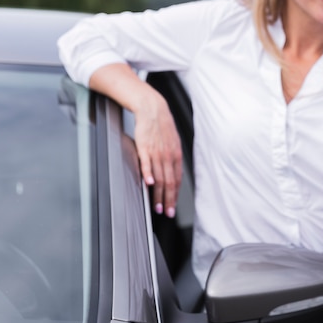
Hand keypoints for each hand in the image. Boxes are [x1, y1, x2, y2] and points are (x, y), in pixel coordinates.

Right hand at [133, 94, 182, 217]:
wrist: (153, 109)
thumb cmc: (161, 127)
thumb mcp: (172, 143)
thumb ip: (172, 160)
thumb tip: (172, 175)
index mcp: (175, 156)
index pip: (177, 180)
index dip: (175, 196)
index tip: (173, 208)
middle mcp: (168, 156)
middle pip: (169, 182)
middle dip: (168, 200)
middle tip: (167, 213)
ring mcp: (157, 152)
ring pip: (159, 177)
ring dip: (158, 194)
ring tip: (157, 206)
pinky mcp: (145, 147)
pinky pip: (147, 163)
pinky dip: (148, 174)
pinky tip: (148, 184)